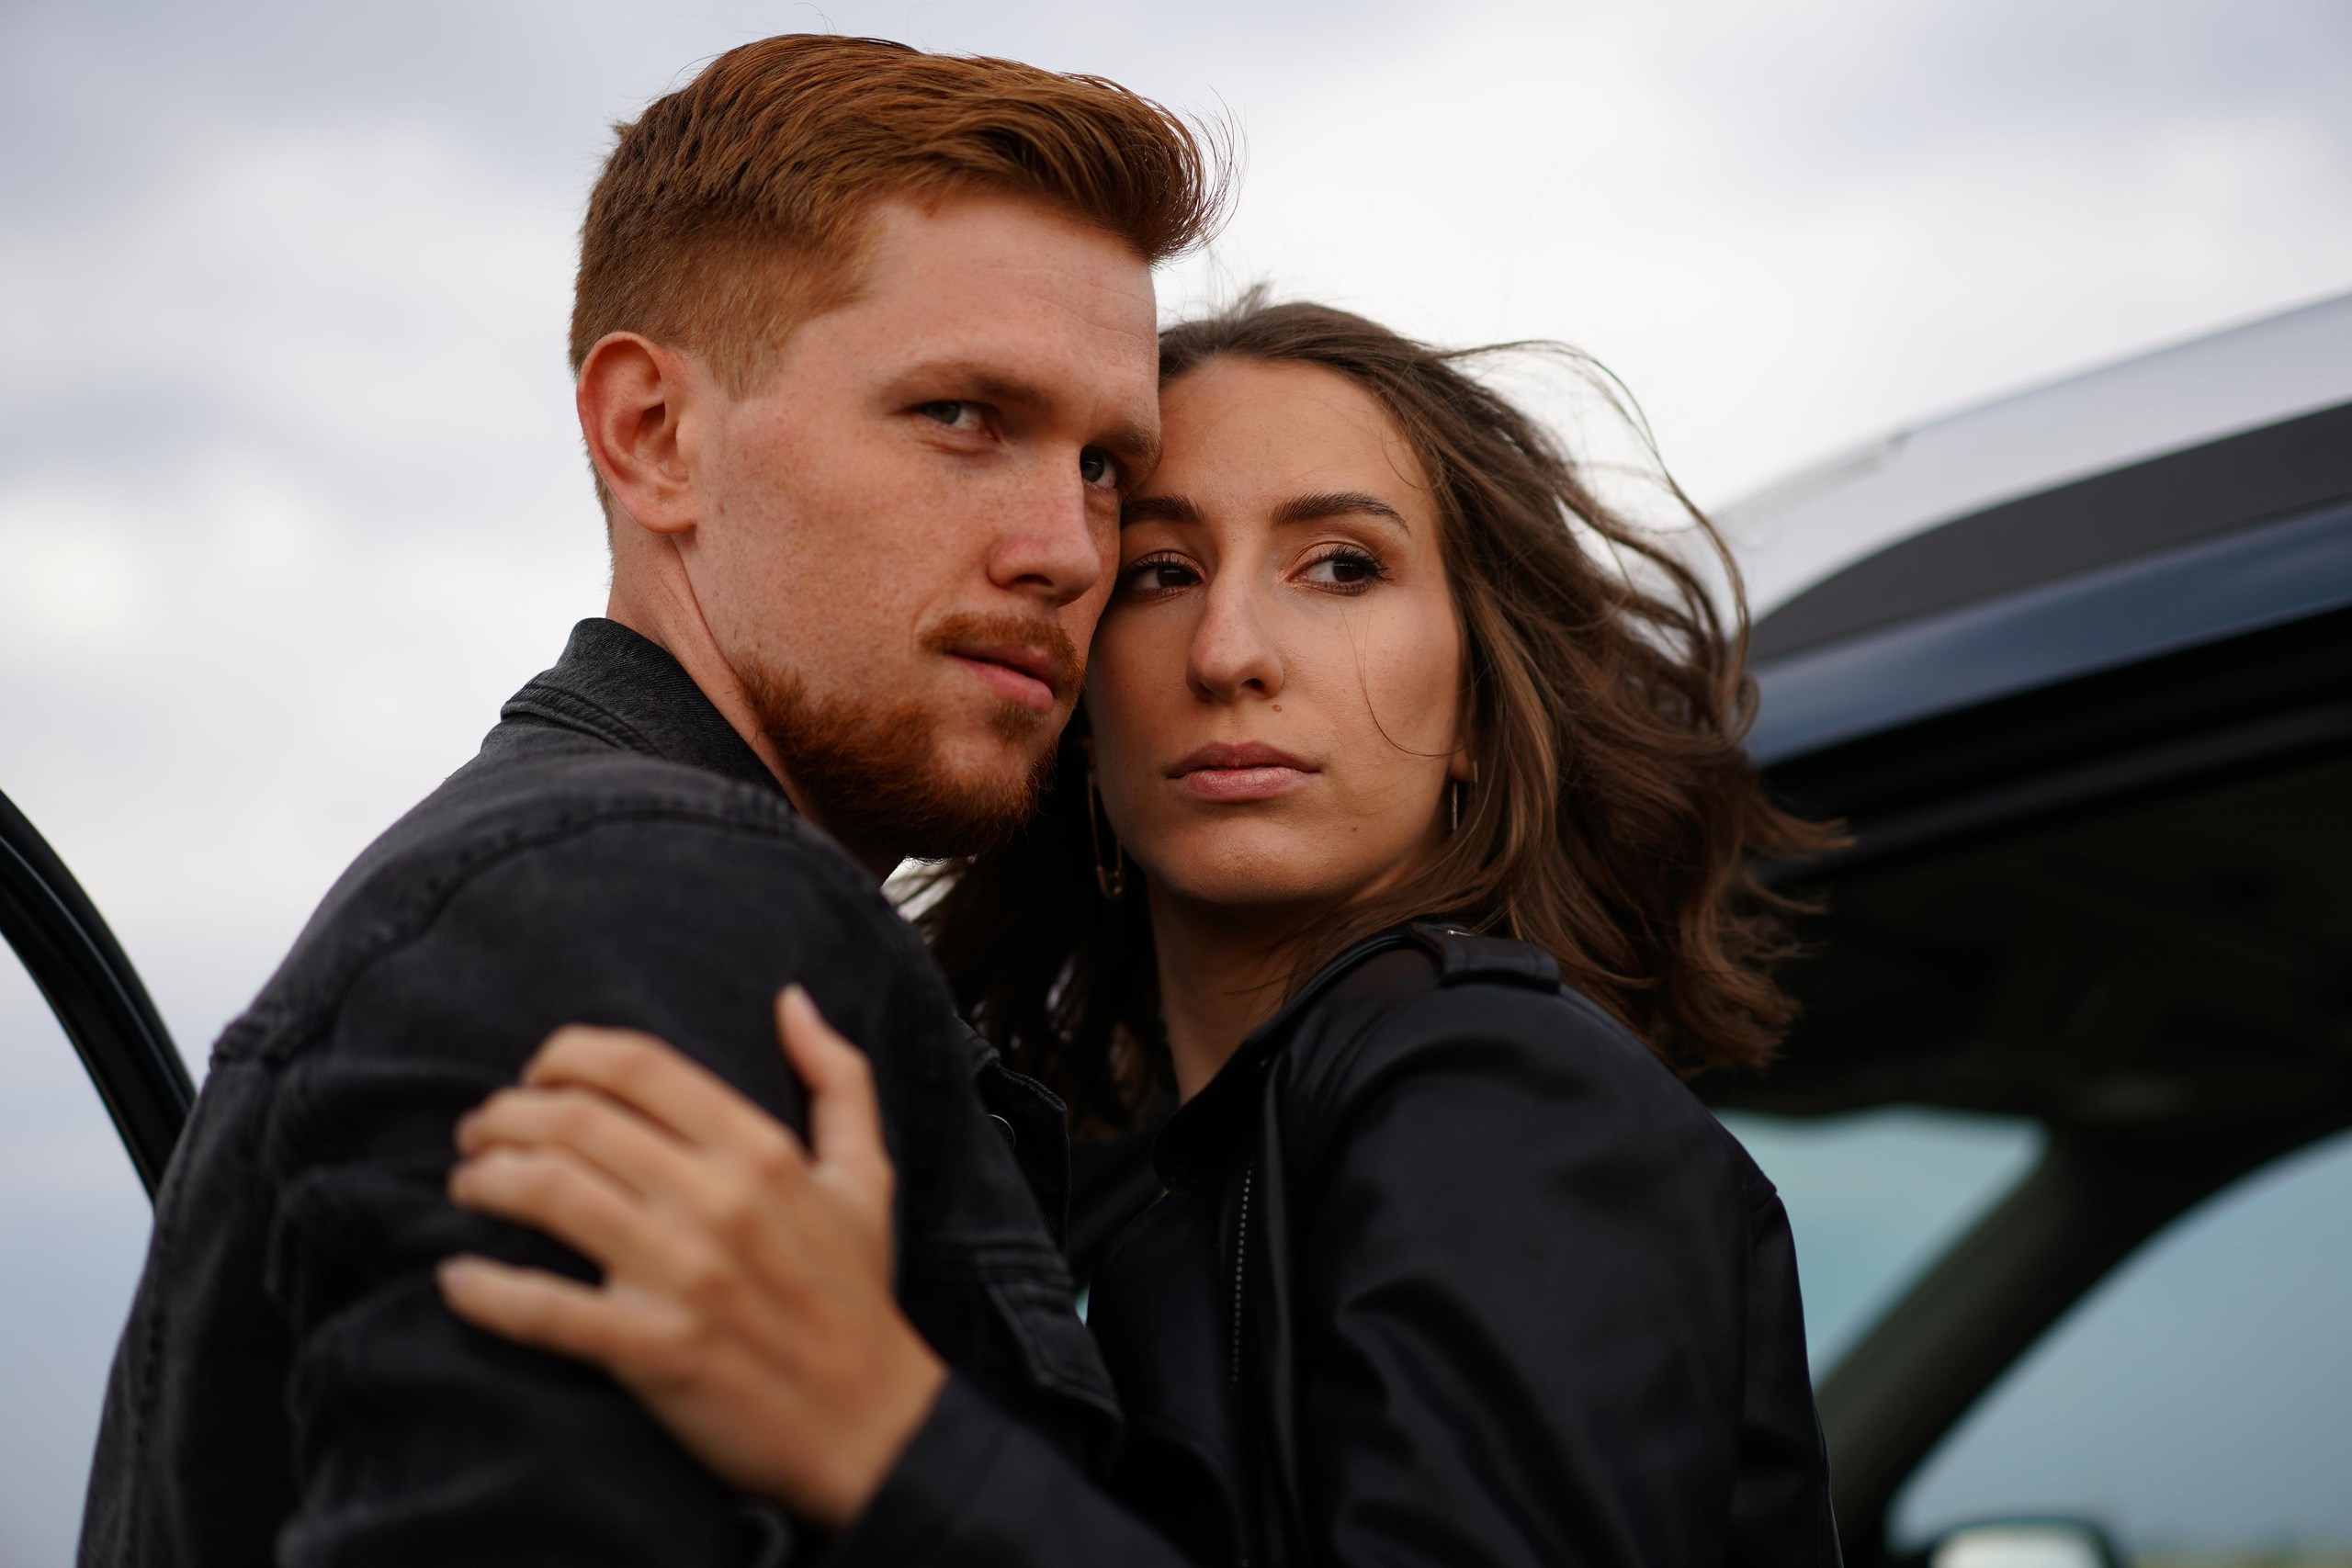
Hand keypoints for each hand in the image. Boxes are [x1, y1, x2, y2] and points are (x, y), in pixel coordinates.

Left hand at [435, 987, 944, 1527]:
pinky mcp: (654, 1350)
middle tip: (478, 1131)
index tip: (536, 1072)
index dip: (568, 1054)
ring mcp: (685, 1276)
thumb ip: (838, 1078)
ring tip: (467, 1186)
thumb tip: (792, 1000)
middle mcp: (720, 1201)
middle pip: (577, 1121)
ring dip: (486, 1181)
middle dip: (506, 1115)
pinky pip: (545, 1309)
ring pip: (550, 1194)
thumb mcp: (868, 1177)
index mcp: (764, 1151)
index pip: (640, 1067)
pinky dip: (486, 1290)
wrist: (873, 1428)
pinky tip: (456, 1280)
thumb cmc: (858, 1298)